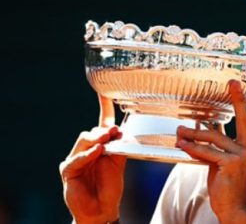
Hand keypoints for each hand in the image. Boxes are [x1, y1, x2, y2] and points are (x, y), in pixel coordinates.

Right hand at [59, 95, 126, 223]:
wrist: (102, 208)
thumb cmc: (109, 187)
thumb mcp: (119, 164)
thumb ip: (120, 147)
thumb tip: (121, 131)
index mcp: (99, 146)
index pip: (102, 123)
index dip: (104, 108)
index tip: (104, 93)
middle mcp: (86, 150)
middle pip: (91, 132)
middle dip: (103, 130)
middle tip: (114, 131)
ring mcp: (75, 159)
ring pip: (83, 141)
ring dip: (96, 139)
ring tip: (106, 140)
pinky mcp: (68, 171)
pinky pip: (76, 159)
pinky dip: (88, 155)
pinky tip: (97, 152)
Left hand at [176, 80, 245, 223]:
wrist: (234, 209)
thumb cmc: (226, 188)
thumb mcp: (219, 164)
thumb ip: (212, 147)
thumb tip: (197, 132)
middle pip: (243, 119)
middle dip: (238, 99)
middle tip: (233, 82)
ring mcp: (240, 156)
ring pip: (214, 137)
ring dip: (194, 133)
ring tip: (179, 129)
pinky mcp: (231, 164)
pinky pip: (208, 152)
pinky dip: (193, 148)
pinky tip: (182, 144)